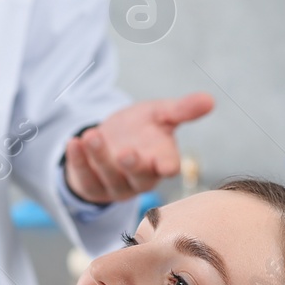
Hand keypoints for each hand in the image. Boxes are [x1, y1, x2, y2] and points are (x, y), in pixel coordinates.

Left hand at [63, 92, 214, 204]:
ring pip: (109, 176)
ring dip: (100, 157)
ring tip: (92, 135)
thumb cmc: (141, 130)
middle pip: (138, 177)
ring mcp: (115, 185)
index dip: (167, 166)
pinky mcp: (91, 185)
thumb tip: (210, 99)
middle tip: (125, 152)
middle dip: (131, 166)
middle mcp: (140, 178)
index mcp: (161, 162)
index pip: (168, 168)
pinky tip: (74, 142)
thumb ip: (182, 109)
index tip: (165, 164)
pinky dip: (78, 159)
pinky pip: (84, 176)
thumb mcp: (159, 114)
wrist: (110, 140)